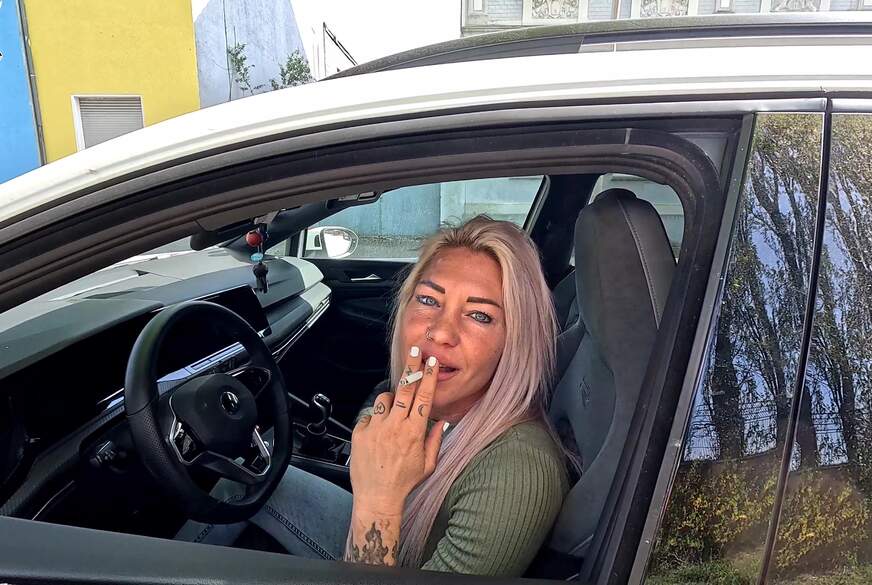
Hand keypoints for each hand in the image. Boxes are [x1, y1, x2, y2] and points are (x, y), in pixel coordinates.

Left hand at [349, 346, 445, 515]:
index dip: (429, 377)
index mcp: (414, 432)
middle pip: (405, 388)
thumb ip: (435, 440)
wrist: (377, 498)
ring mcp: (376, 428)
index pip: (424, 397)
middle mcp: (395, 426)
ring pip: (385, 398)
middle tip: (415, 351)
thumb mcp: (428, 464)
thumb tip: (442, 422)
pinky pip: (370, 415)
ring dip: (392, 398)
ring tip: (394, 410)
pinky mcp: (360, 433)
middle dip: (412, 367)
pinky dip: (376, 418)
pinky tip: (379, 432)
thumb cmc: (404, 483)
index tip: (432, 362)